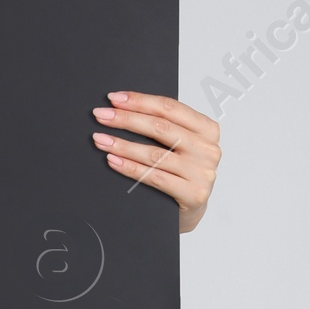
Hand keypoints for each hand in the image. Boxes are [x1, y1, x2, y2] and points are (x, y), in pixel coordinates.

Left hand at [92, 92, 220, 233]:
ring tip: (101, 139)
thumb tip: (125, 109)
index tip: (114, 99)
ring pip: (154, 154)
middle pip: (160, 128)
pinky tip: (113, 161)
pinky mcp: (193, 194)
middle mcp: (208, 149)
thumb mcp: (181, 145)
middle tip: (101, 115)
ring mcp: (202, 172)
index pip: (170, 108)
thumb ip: (165, 127)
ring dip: (122, 145)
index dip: (140, 101)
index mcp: (207, 129)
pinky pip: (154, 177)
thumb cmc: (182, 173)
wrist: (192, 210)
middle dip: (126, 119)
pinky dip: (130, 168)